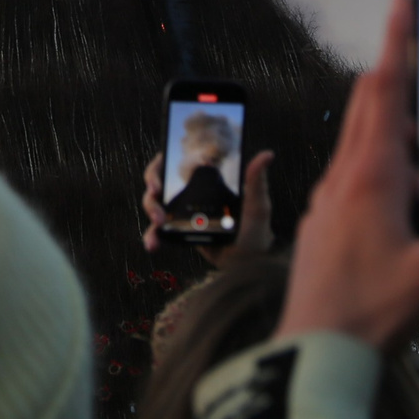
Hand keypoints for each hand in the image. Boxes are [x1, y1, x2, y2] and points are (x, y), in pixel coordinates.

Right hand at [142, 148, 275, 262]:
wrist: (248, 263)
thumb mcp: (257, 205)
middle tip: (158, 201)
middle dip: (152, 191)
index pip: (174, 163)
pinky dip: (152, 236)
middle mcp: (189, 192)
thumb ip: (256, 180)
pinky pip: (159, 232)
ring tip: (158, 224)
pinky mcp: (178, 232)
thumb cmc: (256, 231)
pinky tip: (152, 245)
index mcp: (204, 179)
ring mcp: (181, 212)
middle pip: (159, 183)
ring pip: (154, 206)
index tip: (159, 178)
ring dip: (150, 211)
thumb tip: (267, 154)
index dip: (160, 166)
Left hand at [276, 0, 418, 350]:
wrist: (314, 350)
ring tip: (409, 98)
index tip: (401, 2)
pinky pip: (351, 169)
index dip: (395, 44)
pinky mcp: (325, 222)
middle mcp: (344, 177)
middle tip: (408, 35)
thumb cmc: (372, 312)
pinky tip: (392, 170)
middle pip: (366, 105)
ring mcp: (328, 199)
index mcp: (372, 177)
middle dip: (388, 66)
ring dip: (381, 111)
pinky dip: (374, 151)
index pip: (384, 92)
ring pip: (356, 138)